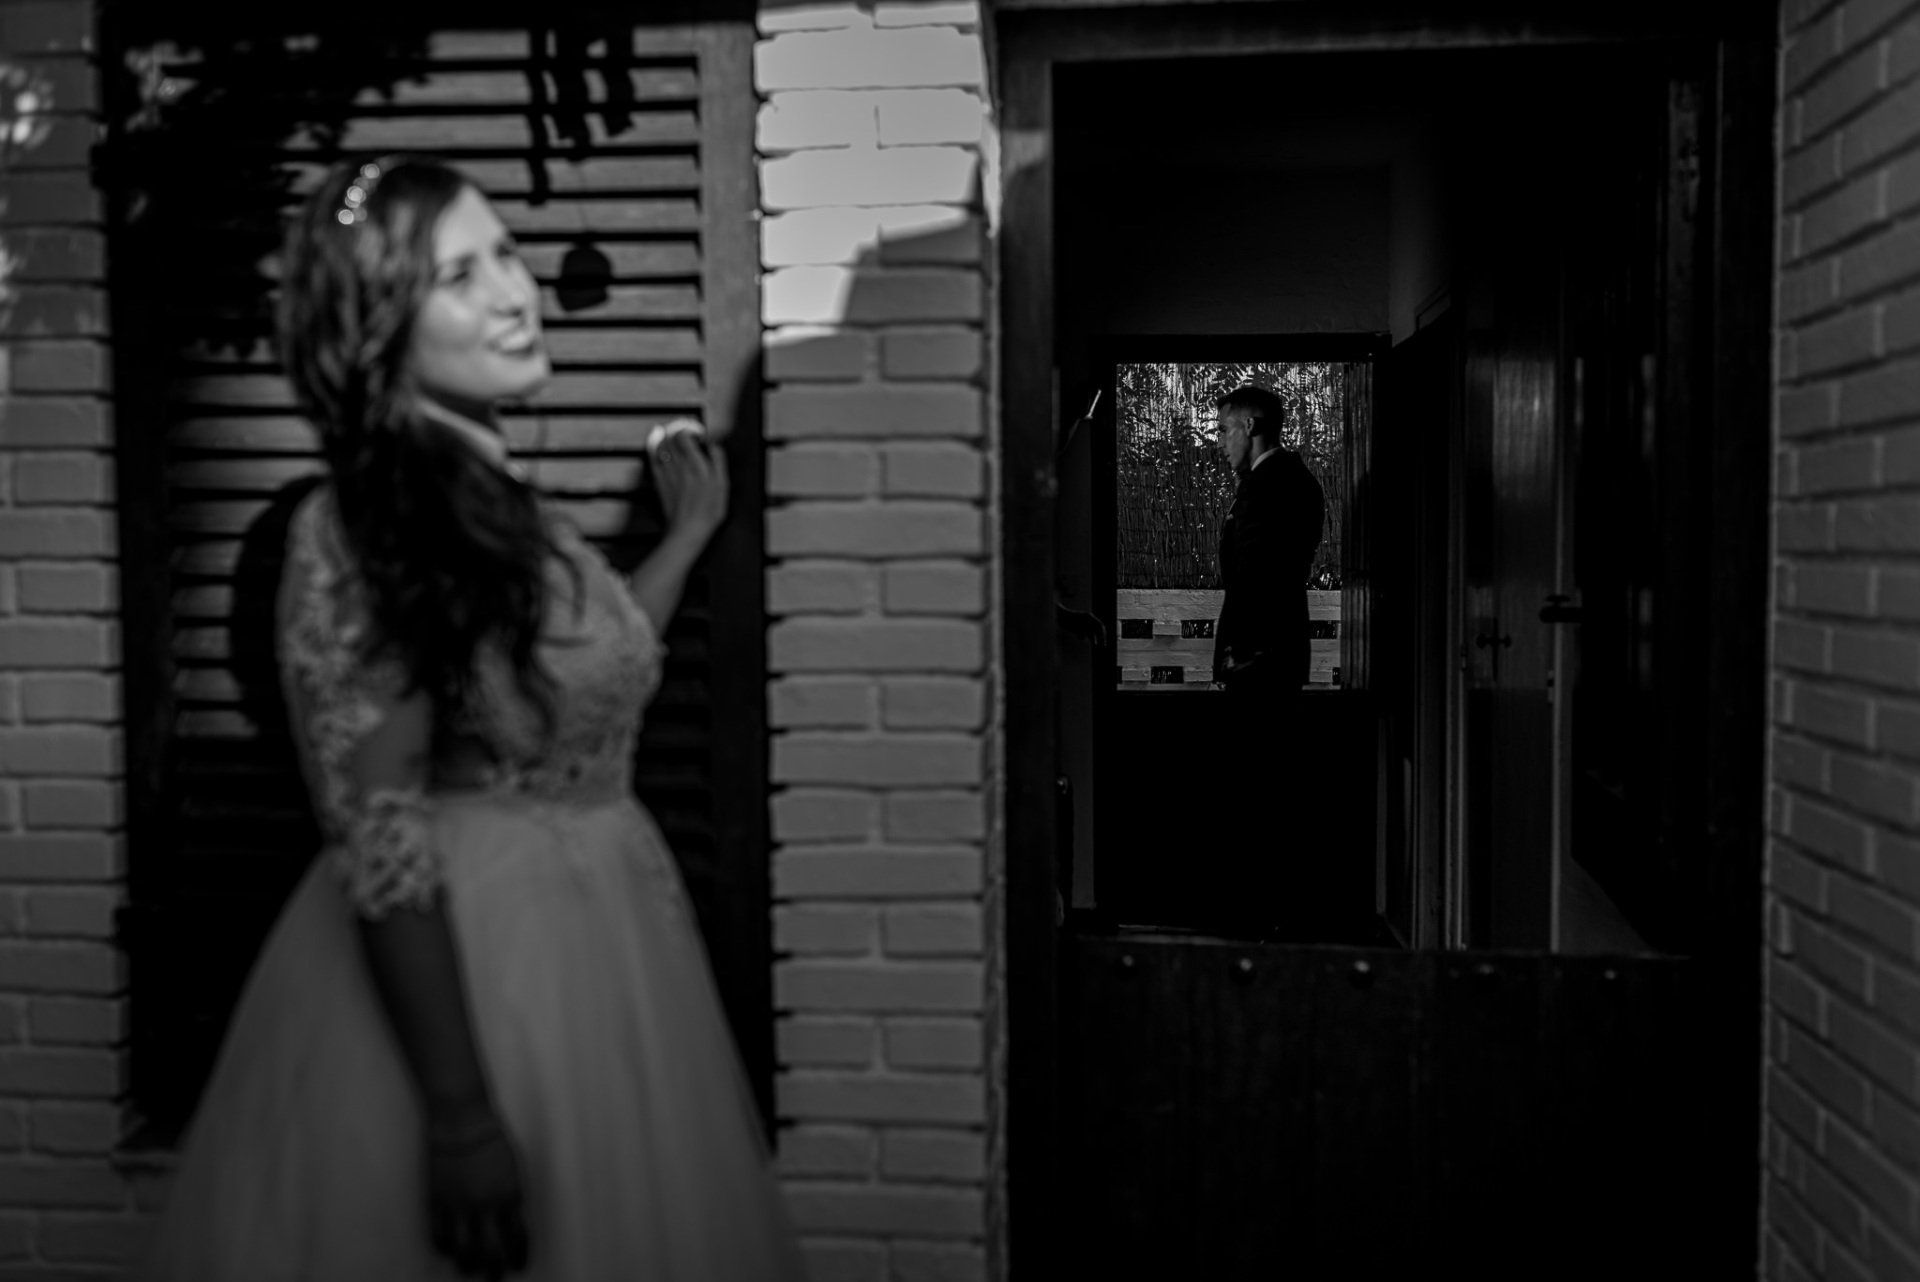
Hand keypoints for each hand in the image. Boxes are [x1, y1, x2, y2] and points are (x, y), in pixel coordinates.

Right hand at [426, 1107, 529, 1279]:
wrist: (461, 1121)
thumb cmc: (492, 1138)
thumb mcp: (514, 1169)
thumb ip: (512, 1197)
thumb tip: (511, 1221)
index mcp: (511, 1196)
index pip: (518, 1237)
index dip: (518, 1255)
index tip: (519, 1264)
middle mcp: (486, 1206)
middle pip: (492, 1251)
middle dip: (494, 1270)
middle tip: (494, 1279)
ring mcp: (460, 1206)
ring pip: (463, 1250)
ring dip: (467, 1264)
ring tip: (469, 1268)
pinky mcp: (437, 1202)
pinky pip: (439, 1236)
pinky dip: (444, 1247)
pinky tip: (447, 1249)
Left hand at [652, 430, 728, 542]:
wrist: (687, 531)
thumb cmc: (708, 512)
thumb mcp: (722, 486)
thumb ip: (718, 461)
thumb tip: (714, 444)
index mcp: (695, 464)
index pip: (684, 434)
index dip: (690, 427)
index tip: (698, 432)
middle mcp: (678, 465)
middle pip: (670, 436)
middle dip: (677, 427)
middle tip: (685, 428)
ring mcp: (666, 473)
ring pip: (659, 444)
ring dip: (664, 434)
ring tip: (670, 431)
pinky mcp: (659, 481)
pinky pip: (653, 457)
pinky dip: (653, 446)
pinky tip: (656, 442)